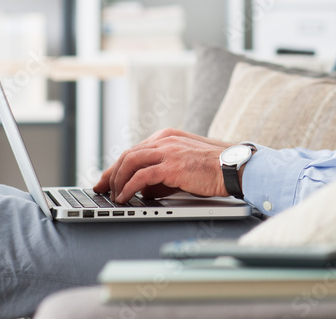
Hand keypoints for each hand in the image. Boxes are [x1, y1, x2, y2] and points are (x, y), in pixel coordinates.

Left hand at [93, 128, 234, 202]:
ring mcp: (168, 150)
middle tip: (101, 189)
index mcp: (167, 136)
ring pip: (129, 162)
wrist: (235, 168)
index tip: (107, 179)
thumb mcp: (183, 167)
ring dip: (117, 181)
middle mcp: (165, 139)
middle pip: (127, 154)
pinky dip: (128, 187)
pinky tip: (124, 198)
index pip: (134, 150)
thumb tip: (143, 191)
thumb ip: (162, 174)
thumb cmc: (214, 169)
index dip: (117, 166)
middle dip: (111, 173)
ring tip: (113, 196)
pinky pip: (140, 176)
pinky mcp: (171, 165)